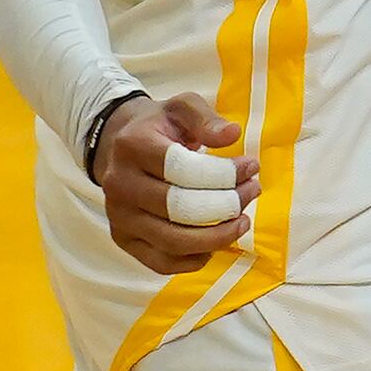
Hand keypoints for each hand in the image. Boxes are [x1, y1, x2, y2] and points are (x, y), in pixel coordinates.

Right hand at [90, 93, 263, 274]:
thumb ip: (206, 118)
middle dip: (227, 204)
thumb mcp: (182, 108)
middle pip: (180, 208)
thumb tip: (232, 135)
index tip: (252, 167)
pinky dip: (194, 260)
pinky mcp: (123, 239)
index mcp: (133, 146)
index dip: (223, 173)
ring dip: (217, 236)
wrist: (118, 147)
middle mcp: (120, 184)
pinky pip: (162, 262)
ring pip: (174, 241)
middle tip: (253, 191)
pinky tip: (216, 244)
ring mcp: (118, 216)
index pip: (183, 169)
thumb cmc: (159, 127)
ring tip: (243, 222)